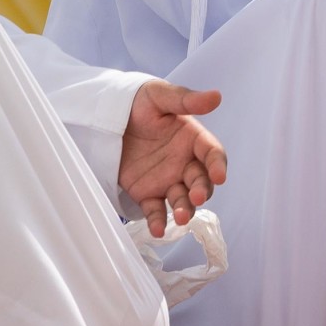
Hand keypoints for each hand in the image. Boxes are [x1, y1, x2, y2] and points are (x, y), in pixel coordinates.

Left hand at [119, 81, 227, 235]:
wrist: (107, 116)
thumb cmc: (138, 103)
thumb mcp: (159, 96)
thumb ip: (186, 100)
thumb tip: (216, 96)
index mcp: (193, 139)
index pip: (212, 154)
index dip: (218, 165)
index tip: (219, 175)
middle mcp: (184, 163)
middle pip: (201, 182)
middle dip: (201, 191)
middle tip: (196, 197)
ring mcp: (167, 180)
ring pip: (182, 200)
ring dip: (184, 210)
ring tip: (180, 217)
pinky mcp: (147, 194)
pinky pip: (156, 211)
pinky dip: (158, 222)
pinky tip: (158, 230)